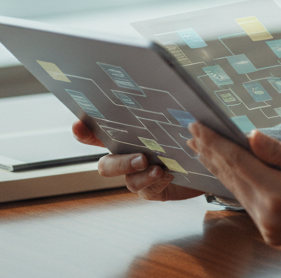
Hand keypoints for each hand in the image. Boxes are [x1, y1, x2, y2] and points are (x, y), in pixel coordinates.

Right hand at [71, 120, 201, 201]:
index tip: (77, 126)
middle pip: (106, 166)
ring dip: (142, 175)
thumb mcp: (169, 119)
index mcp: (125, 138)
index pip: (97, 134)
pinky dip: (157, 183)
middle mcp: (126, 158)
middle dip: (119, 163)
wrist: (203, 159)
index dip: (83, 132)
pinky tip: (168, 175)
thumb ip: (157, 110)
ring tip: (158, 169)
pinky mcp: (152, 190)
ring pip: (129, 181)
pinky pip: (147, 191)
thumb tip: (161, 88)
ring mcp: (137, 177)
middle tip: (140, 158)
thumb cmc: (181, 134)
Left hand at [188, 122, 280, 245]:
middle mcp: (267, 215)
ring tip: (203, 149)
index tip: (199, 126)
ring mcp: (268, 228)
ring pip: (236, 192)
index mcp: (277, 194)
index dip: (215, 142)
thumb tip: (249, 136)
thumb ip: (275, 149)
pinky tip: (228, 170)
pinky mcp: (272, 233)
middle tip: (194, 133)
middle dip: (211, 154)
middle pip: (231, 178)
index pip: (236, 162)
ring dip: (220, 169)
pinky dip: (237, 184)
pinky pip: (248, 203)